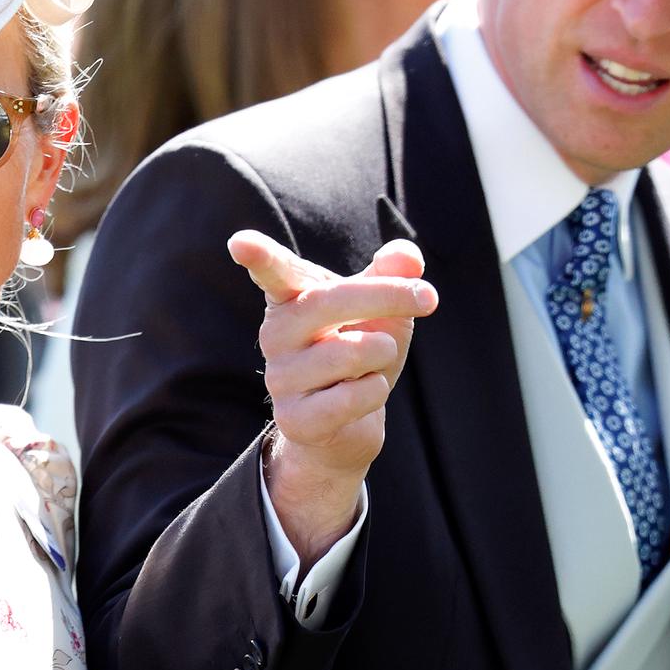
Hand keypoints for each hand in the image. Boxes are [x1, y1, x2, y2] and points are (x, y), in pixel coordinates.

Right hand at [228, 231, 435, 570]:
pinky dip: (375, 391)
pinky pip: (352, 396)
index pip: (273, 273)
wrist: (346, 426)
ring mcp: (280, 378)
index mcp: (291, 299)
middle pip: (330, 301)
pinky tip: (362, 394)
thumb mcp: (381, 310)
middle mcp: (275, 334)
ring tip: (372, 365)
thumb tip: (407, 257)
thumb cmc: (359, 355)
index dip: (259, 257)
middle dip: (388, 296)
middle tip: (428, 298)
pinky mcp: (293, 420)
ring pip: (353, 352)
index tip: (241, 243)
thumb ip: (391, 275)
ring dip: (384, 354)